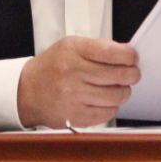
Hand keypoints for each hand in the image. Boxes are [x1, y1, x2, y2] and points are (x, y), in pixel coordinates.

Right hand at [17, 36, 140, 128]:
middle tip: (133, 74)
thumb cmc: (52, 66)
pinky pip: (107, 113)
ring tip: (120, 88)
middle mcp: (72, 73)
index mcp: (72, 51)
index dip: (128, 56)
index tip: (133, 58)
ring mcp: (74, 96)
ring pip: (116, 96)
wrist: (27, 91)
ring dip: (124, 92)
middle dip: (132, 74)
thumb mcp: (70, 46)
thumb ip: (98, 47)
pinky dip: (112, 107)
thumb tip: (126, 52)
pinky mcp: (76, 116)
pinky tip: (106, 100)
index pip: (110, 52)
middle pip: (117, 75)